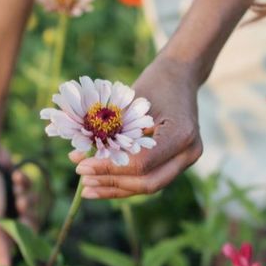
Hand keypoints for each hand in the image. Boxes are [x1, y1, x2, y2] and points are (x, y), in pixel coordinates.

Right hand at [0, 148, 37, 265]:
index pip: (22, 245)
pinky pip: (31, 188)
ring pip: (33, 206)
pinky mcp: (19, 186)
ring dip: (26, 194)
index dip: (28, 235)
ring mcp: (13, 202)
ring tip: (16, 187)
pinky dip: (25, 181)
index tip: (26, 223)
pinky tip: (16, 176)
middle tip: (21, 203)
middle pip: (31, 225)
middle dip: (28, 212)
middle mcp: (6, 220)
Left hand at [69, 56, 202, 198]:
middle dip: (112, 183)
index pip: (142, 163)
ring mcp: (186, 160)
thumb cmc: (155, 83)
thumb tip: (78, 158)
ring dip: (116, 188)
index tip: (82, 166)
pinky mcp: (177, 163)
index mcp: (181, 134)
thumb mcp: (130, 102)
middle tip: (83, 180)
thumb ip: (108, 132)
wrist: (181, 76)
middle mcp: (188, 152)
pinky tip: (102, 185)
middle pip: (148, 182)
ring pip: (149, 186)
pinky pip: (151, 178)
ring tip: (87, 188)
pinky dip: (126, 182)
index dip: (109, 168)